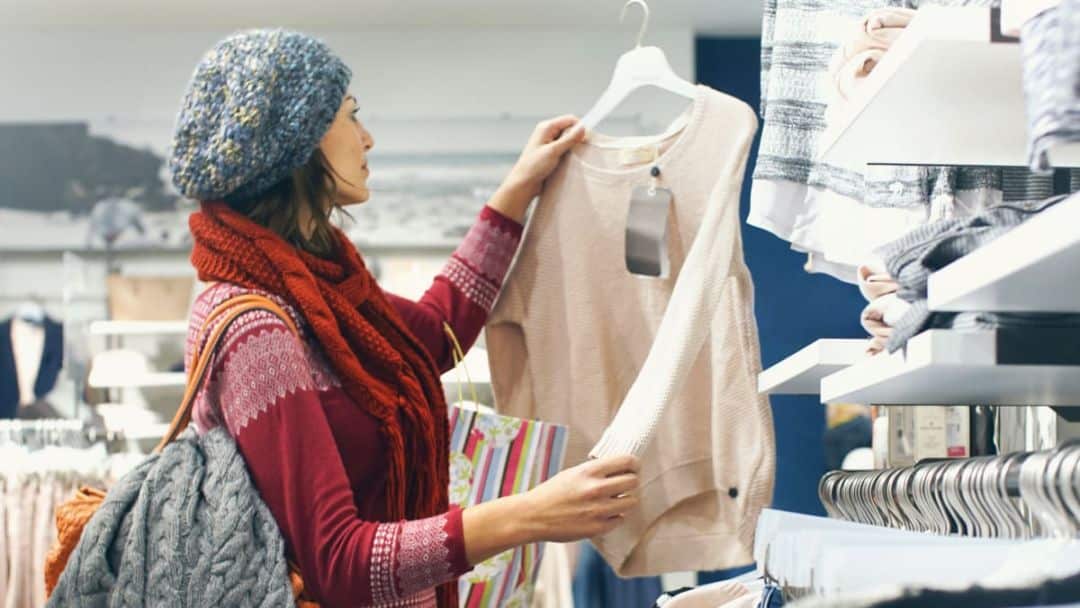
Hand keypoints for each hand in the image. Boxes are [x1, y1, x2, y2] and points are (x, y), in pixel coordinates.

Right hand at [460, 454, 639, 565]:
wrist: (533, 516)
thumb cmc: (551, 493)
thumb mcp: (572, 473)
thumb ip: (595, 471)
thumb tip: (620, 468)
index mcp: (589, 471)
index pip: (627, 461)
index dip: (634, 463)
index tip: (633, 466)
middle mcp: (596, 489)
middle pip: (633, 481)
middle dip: (631, 481)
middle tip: (626, 484)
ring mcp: (598, 510)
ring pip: (631, 501)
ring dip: (625, 500)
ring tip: (615, 500)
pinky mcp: (597, 528)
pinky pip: (620, 519)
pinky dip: (615, 516)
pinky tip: (604, 513)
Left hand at [488, 115, 586, 221]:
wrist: (523, 183)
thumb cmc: (533, 167)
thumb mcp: (553, 151)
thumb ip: (569, 139)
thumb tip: (582, 128)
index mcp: (546, 127)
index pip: (569, 119)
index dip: (580, 127)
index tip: (587, 139)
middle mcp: (547, 132)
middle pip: (569, 128)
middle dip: (576, 137)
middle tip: (580, 149)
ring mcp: (548, 142)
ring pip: (567, 139)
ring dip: (572, 146)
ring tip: (572, 157)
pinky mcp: (549, 152)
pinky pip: (563, 148)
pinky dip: (568, 153)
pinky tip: (568, 161)